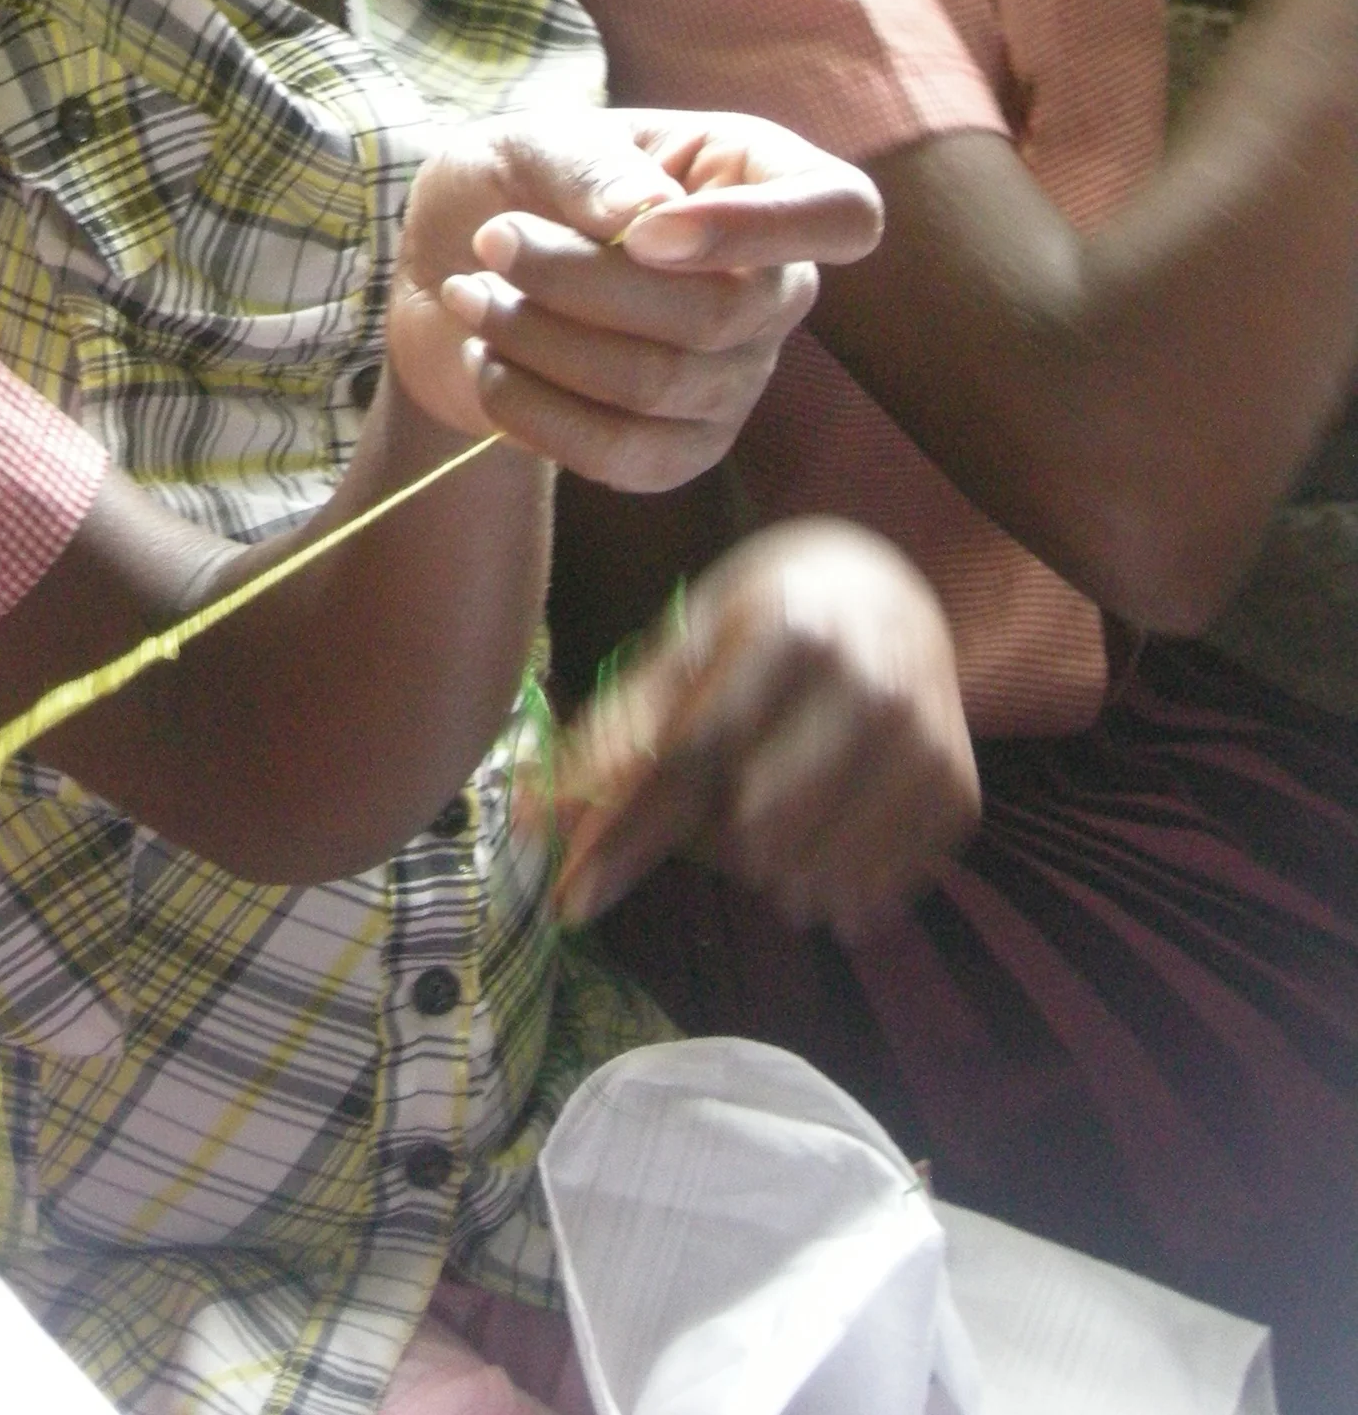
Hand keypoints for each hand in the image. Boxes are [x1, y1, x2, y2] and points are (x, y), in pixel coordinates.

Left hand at [387, 108, 881, 490]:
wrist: (450, 269)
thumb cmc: (512, 186)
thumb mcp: (532, 143)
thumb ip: (587, 167)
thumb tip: (641, 215)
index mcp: (761, 178)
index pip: (841, 213)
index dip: (759, 231)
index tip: (644, 233)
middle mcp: (773, 285)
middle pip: (720, 314)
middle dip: (580, 281)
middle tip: (491, 240)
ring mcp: (737, 377)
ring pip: (659, 382)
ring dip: (538, 337)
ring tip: (471, 293)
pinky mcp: (682, 449)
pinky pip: (625, 457)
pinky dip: (534, 409)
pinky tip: (488, 360)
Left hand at [548, 521, 980, 938]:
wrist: (888, 591)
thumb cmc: (766, 617)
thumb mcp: (690, 640)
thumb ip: (619, 725)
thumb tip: (534, 815)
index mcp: (790, 630)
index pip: (693, 757)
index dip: (627, 833)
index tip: (573, 900)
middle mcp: (870, 685)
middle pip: (752, 828)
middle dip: (709, 838)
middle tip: (718, 797)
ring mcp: (923, 744)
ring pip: (810, 873)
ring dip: (764, 870)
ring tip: (766, 809)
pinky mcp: (957, 795)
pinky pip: (869, 892)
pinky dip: (826, 886)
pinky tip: (816, 837)